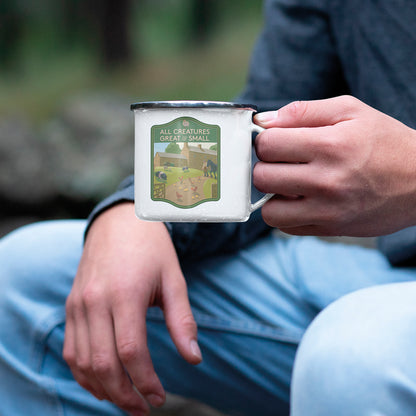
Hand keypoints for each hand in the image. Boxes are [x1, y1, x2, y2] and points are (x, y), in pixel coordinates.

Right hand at [63, 203, 201, 415]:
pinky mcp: (71, 305)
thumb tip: (194, 359)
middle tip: (144, 409)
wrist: (119, 222)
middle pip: (103, 364)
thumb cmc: (151, 249)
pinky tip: (102, 382)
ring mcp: (78, 304)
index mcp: (124, 294)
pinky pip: (71, 349)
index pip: (131, 352)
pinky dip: (84, 372)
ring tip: (125, 400)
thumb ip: (182, 321)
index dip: (145, 381)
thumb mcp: (173, 279)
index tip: (159, 398)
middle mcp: (95, 302)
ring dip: (102, 389)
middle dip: (124, 395)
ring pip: (83, 362)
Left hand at [253, 95, 415, 235]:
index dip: (266, 140)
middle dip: (266, 166)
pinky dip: (286, 214)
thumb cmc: (385, 142)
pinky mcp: (329, 229)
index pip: (267, 144)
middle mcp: (326, 181)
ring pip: (269, 210)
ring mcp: (327, 210)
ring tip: (288, 183)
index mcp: (330, 145)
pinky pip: (286, 227)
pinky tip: (300, 200)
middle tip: (282, 162)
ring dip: (272, 195)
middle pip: (262, 177)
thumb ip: (304, 111)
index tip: (277, 141)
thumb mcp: (351, 111)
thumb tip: (265, 122)